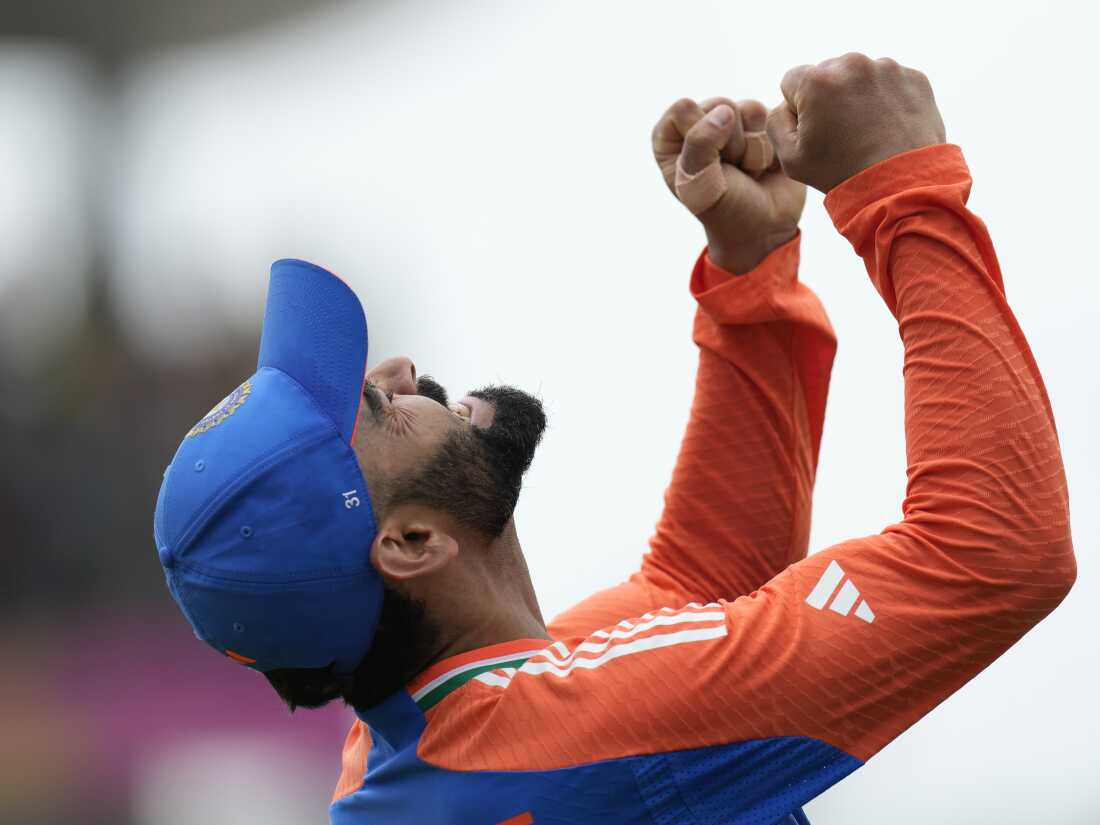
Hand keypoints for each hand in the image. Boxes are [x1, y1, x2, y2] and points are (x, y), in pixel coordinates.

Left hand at [653, 97, 805, 273]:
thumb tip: (724, 111)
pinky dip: (768, 146)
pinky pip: (770, 116)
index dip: (702, 137)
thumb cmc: (725, 209)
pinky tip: (762, 166)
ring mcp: (730, 124)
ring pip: (748, 109)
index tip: (708, 166)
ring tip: (747, 171)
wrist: (764, 227)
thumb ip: (700, 143)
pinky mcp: (759, 126)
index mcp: (670, 138)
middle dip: (732, 144)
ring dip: (752, 148)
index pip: (684, 109)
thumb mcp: (702, 183)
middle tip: (731, 172)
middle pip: (720, 105)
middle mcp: (698, 125)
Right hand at [766, 53, 946, 192]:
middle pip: (827, 74)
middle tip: (842, 134)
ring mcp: (887, 68)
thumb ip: (775, 122)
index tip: (814, 130)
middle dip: (829, 98)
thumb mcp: (790, 158)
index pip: (791, 81)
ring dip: (857, 97)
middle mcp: (852, 63)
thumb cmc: (841, 173)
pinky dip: (886, 100)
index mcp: (817, 80)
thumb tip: (785, 105)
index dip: (797, 108)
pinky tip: (888, 128)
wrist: (901, 185)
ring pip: (859, 77)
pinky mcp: (915, 77)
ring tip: (867, 132)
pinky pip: (889, 83)